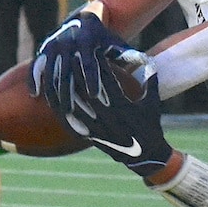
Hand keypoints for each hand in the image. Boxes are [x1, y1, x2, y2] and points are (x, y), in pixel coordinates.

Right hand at [30, 6, 132, 115]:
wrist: (81, 19)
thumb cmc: (104, 37)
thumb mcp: (116, 44)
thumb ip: (129, 54)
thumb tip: (147, 62)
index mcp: (87, 41)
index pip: (90, 64)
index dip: (93, 80)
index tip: (97, 96)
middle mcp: (67, 42)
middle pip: (68, 71)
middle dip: (71, 92)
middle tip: (74, 111)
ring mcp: (53, 46)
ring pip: (51, 72)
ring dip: (53, 91)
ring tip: (58, 109)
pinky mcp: (43, 50)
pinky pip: (37, 67)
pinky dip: (35, 80)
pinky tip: (35, 96)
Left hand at [65, 49, 173, 177]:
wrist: (146, 155)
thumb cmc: (151, 126)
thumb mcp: (153, 103)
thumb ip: (151, 82)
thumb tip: (150, 62)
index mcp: (124, 106)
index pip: (108, 81)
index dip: (99, 65)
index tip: (92, 51)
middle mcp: (108, 117)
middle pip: (88, 91)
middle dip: (79, 74)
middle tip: (70, 58)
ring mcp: (98, 128)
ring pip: (76, 107)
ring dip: (66, 91)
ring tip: (57, 76)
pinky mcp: (91, 137)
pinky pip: (72, 123)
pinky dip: (63, 112)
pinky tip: (55, 102)